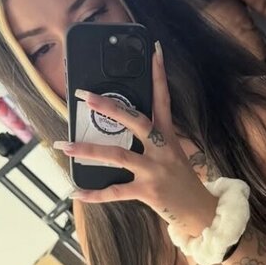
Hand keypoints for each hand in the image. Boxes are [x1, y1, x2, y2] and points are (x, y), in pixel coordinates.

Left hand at [53, 44, 216, 235]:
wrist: (200, 212)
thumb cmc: (182, 182)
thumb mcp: (173, 155)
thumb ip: (152, 141)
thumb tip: (122, 129)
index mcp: (168, 137)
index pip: (164, 100)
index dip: (159, 75)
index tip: (154, 51)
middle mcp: (162, 150)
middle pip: (135, 121)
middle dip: (109, 108)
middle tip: (85, 96)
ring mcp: (154, 170)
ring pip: (117, 155)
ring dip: (87, 151)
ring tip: (64, 146)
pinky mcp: (148, 191)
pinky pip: (115, 192)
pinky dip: (94, 194)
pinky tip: (76, 192)